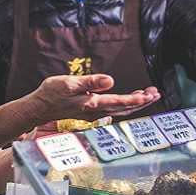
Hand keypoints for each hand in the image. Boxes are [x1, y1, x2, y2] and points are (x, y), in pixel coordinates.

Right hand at [26, 74, 160, 122]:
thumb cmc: (51, 94)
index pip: (119, 102)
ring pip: (120, 109)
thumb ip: (90, 82)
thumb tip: (110, 81)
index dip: (136, 100)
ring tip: (149, 94)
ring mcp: (94, 113)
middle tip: (156, 93)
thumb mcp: (69, 83)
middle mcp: (96, 111)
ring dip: (136, 103)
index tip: (149, 95)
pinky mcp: (91, 112)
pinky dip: (125, 104)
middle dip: (142, 101)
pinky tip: (131, 99)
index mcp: (92, 104)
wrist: (39, 108)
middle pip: (124, 108)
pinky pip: (113, 109)